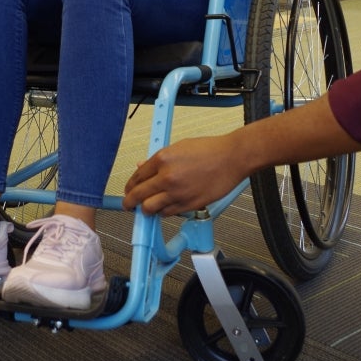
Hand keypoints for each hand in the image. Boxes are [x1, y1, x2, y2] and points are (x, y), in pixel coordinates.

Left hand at [123, 134, 246, 215]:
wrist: (232, 158)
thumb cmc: (210, 150)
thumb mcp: (179, 147)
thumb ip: (158, 159)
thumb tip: (142, 166)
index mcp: (162, 159)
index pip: (137, 177)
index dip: (129, 186)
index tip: (128, 191)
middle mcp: (167, 177)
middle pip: (138, 196)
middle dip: (130, 202)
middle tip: (129, 205)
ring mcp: (177, 192)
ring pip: (150, 208)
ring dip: (147, 209)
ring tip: (147, 208)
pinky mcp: (189, 204)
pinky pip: (168, 213)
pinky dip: (164, 212)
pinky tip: (165, 208)